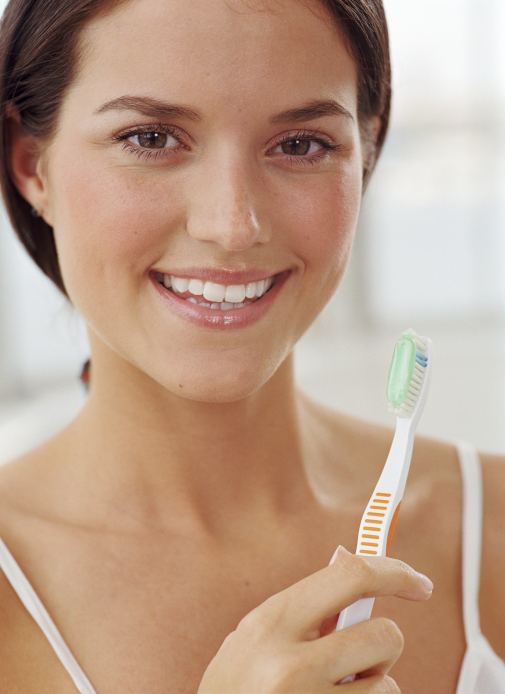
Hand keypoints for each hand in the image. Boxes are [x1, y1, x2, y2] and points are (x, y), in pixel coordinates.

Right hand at [198, 547, 432, 692]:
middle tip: (363, 655)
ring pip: (386, 686)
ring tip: (334, 692)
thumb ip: (304, 605)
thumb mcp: (256, 637)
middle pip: (383, 634)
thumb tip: (347, 559)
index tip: (416, 581)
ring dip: (371, 688)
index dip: (392, 571)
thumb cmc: (235, 689)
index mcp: (271, 622)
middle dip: (382, 644)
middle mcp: (289, 664)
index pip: (349, 576)